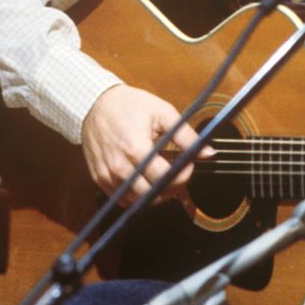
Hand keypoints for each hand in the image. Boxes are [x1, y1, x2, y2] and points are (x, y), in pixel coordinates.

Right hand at [81, 84, 211, 205]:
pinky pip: (121, 199)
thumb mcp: (163, 113)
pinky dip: (136, 195)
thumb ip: (186, 136)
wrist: (95, 103)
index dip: (183, 175)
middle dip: (171, 187)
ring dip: (154, 193)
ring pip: (137, 200)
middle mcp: (120, 166)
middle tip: (177, 173)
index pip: (166, 177)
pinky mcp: (99, 178)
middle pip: (152, 194)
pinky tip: (143, 180)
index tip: (188, 165)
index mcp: (136, 149)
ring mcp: (108, 174)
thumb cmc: (129, 105)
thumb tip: (208, 153)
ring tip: (160, 175)